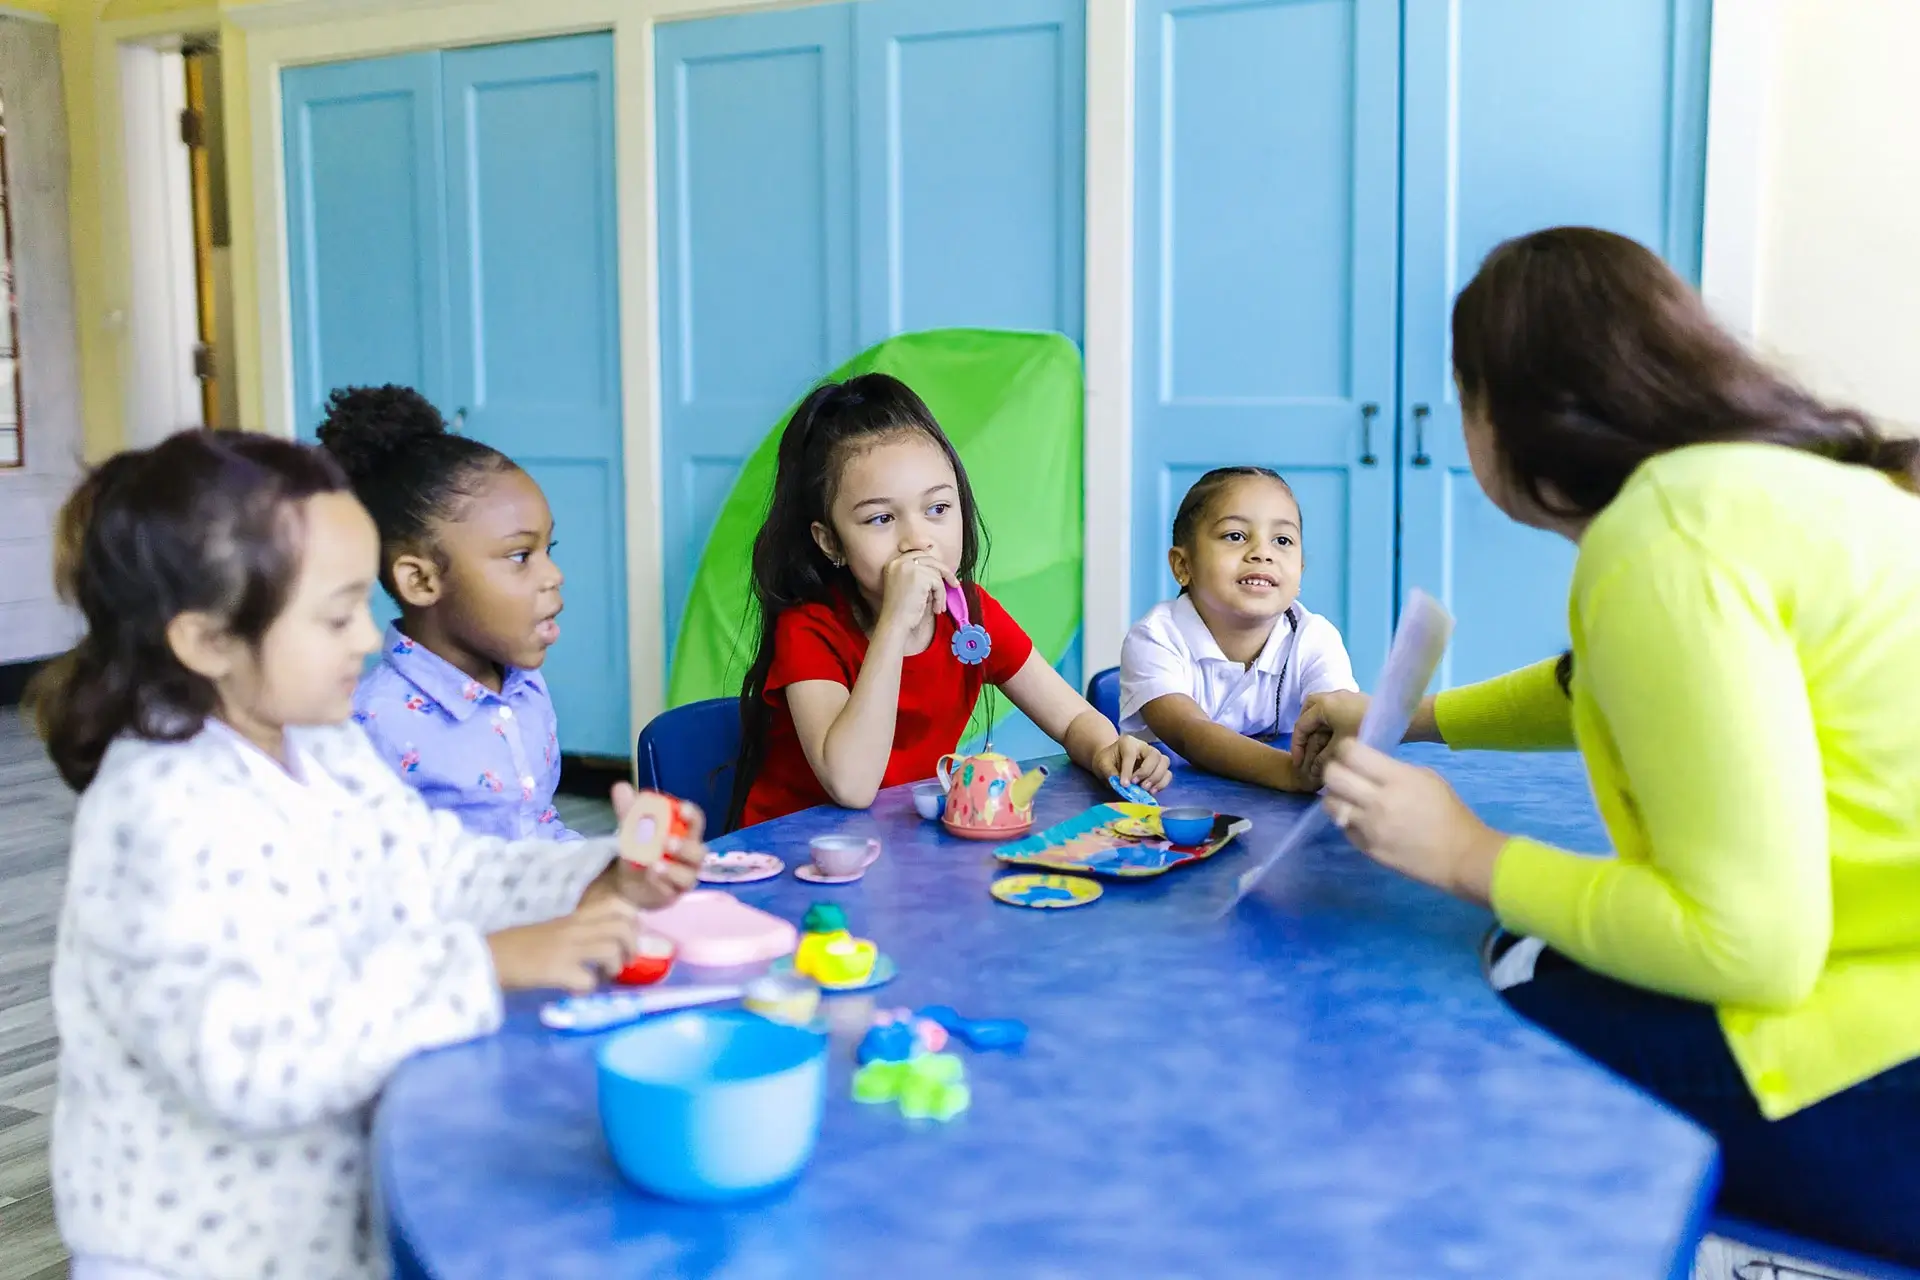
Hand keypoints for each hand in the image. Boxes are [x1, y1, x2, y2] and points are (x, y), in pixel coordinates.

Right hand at [488, 898, 640, 992]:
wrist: (486, 959)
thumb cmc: (517, 947)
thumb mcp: (554, 930)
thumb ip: (580, 932)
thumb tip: (609, 945)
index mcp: (574, 917)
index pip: (617, 904)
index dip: (632, 920)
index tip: (628, 936)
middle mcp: (573, 928)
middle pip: (622, 926)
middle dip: (632, 946)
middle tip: (624, 961)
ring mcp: (565, 948)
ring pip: (611, 948)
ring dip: (615, 966)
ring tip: (604, 976)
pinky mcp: (555, 970)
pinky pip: (588, 980)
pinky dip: (589, 989)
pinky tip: (577, 990)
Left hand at [606, 784, 704, 909]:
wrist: (627, 883)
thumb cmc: (640, 851)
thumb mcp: (631, 829)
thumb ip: (628, 810)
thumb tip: (621, 787)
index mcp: (684, 834)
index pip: (696, 822)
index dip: (691, 815)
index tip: (681, 809)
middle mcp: (689, 856)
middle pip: (698, 851)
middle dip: (684, 846)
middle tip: (665, 841)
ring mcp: (684, 877)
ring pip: (688, 874)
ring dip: (673, 868)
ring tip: (654, 862)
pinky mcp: (673, 894)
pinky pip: (673, 890)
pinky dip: (661, 881)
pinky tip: (650, 874)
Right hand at [876, 546, 957, 638]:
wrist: (895, 624)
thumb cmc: (902, 612)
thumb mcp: (909, 586)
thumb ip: (920, 574)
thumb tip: (941, 569)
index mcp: (894, 563)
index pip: (918, 554)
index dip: (933, 562)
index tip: (944, 572)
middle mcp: (899, 562)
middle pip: (929, 559)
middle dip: (944, 572)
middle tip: (954, 584)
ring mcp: (908, 566)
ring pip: (936, 572)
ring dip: (941, 591)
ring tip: (938, 606)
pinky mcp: (918, 575)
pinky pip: (938, 583)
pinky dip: (940, 597)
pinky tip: (936, 608)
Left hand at [1092, 734, 1172, 792]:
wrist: (1111, 762)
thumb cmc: (1107, 761)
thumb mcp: (1102, 765)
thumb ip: (1110, 773)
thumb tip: (1121, 785)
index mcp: (1128, 742)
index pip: (1131, 754)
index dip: (1128, 770)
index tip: (1124, 784)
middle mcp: (1144, 747)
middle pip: (1154, 755)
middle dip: (1146, 772)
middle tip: (1137, 785)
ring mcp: (1154, 757)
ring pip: (1164, 763)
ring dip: (1156, 778)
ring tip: (1145, 789)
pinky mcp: (1159, 768)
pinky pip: (1168, 774)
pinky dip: (1162, 784)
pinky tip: (1152, 791)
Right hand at [1291, 690, 1371, 786]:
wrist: (1397, 718)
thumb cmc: (1365, 731)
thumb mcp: (1341, 747)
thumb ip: (1323, 759)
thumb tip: (1312, 771)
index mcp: (1323, 705)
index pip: (1301, 725)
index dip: (1297, 746)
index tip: (1298, 763)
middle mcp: (1331, 696)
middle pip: (1308, 710)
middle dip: (1304, 729)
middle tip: (1304, 745)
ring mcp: (1344, 696)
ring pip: (1321, 708)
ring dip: (1316, 724)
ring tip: (1318, 743)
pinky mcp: (1355, 700)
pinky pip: (1333, 709)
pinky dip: (1329, 722)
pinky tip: (1334, 736)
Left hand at [1319, 740, 1504, 905]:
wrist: (1460, 856)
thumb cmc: (1449, 812)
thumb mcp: (1427, 777)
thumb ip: (1393, 769)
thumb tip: (1369, 766)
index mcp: (1396, 779)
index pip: (1352, 753)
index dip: (1345, 748)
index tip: (1349, 751)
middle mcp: (1377, 801)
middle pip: (1333, 776)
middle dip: (1333, 769)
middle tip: (1342, 772)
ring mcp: (1369, 827)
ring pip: (1330, 803)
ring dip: (1335, 796)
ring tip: (1347, 796)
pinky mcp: (1366, 848)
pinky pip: (1343, 828)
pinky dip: (1347, 820)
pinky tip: (1360, 819)